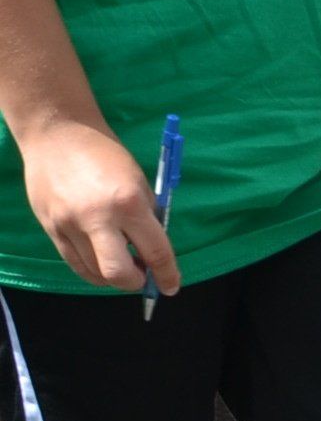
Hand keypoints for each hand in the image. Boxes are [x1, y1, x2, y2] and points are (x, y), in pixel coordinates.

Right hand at [20, 115, 177, 293]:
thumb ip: (147, 220)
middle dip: (136, 281)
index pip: (156, 253)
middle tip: (142, 274)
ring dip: (113, 276)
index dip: (167, 276)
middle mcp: (97, 217)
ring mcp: (69, 224)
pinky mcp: (50, 227)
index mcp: (129, 203)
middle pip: (119, 274)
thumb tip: (153, 254)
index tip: (170, 286)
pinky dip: (93, 269)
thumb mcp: (139, 184)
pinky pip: (75, 263)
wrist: (57, 134)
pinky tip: (101, 258)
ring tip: (121, 260)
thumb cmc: (105, 156)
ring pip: (95, 273)